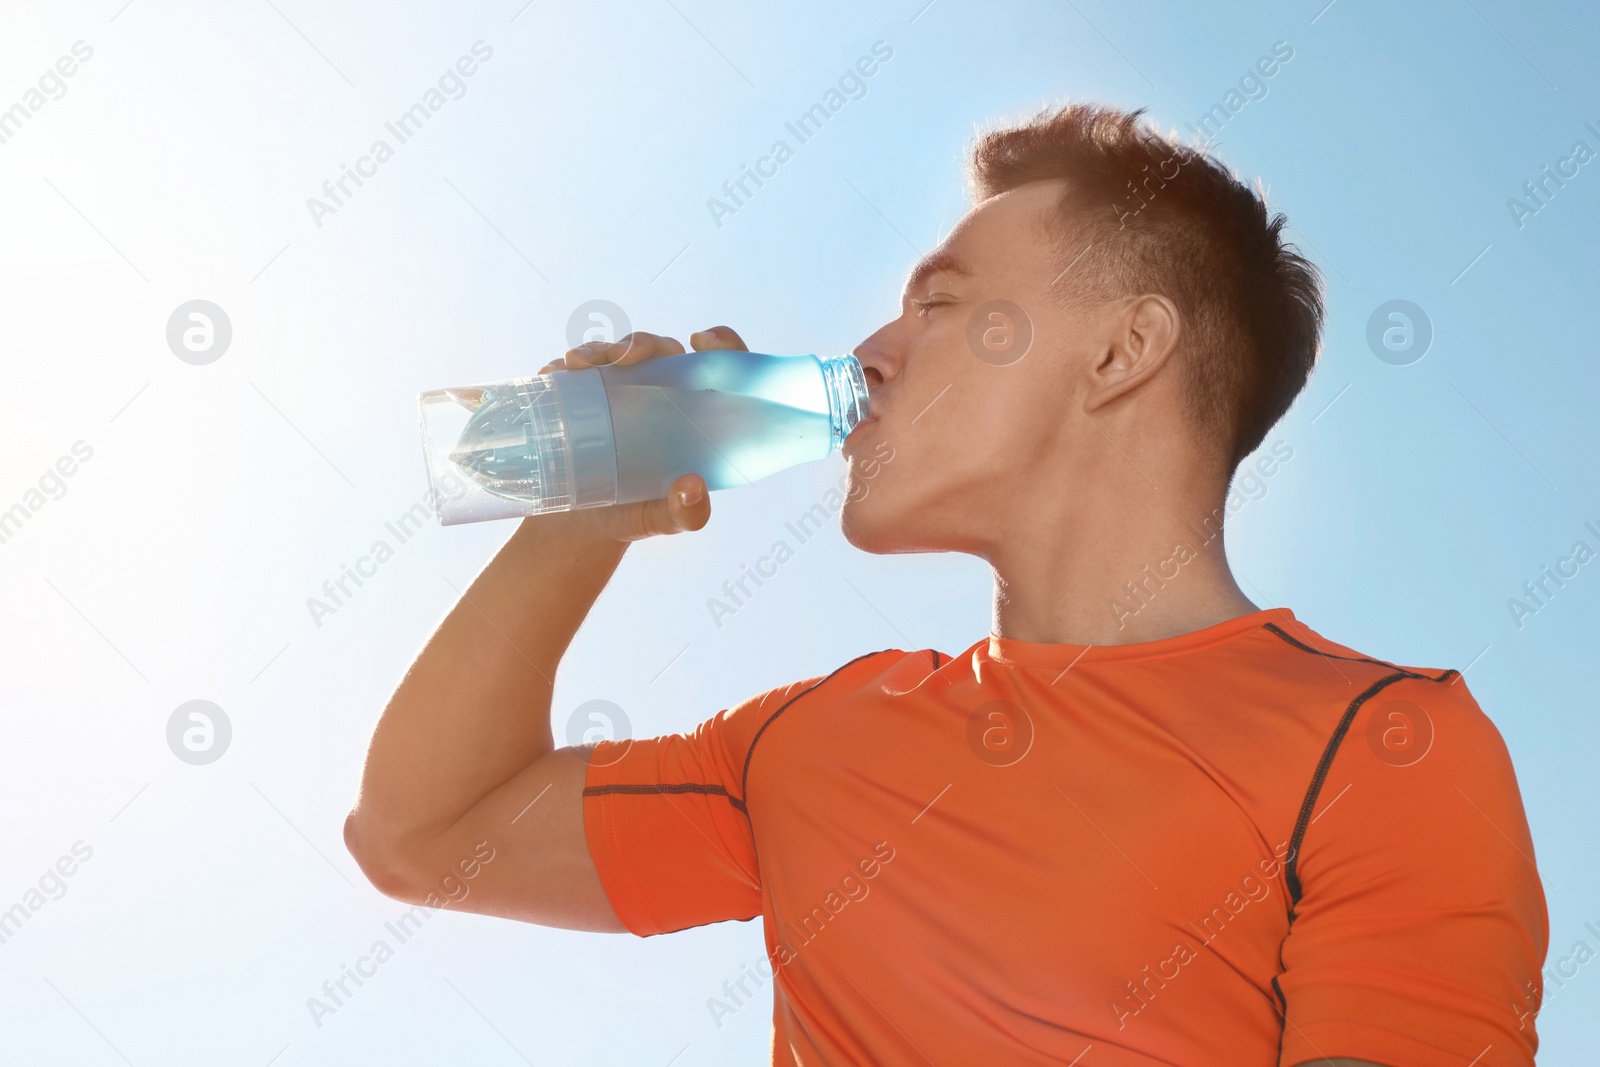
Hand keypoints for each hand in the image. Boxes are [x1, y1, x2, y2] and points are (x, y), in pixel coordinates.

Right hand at [538, 326, 750, 543]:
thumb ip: (687, 513)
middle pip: (659, 351)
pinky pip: (572, 370)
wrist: (578, 528)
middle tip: (626, 357)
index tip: (702, 339)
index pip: (716, 367)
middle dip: (643, 343)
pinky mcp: (578, 396)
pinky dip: (562, 365)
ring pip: (613, 354)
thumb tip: (692, 486)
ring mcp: (614, 392)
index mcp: (690, 414)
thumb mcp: (665, 520)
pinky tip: (555, 372)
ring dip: (598, 349)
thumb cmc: (634, 516)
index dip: (721, 344)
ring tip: (577, 364)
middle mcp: (656, 394)